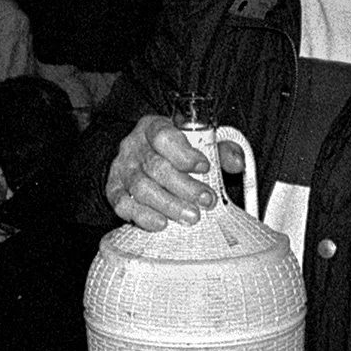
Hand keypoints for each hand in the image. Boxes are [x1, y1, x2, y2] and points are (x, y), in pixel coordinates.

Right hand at [105, 114, 243, 231]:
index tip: (205, 167)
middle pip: (155, 167)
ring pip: (141, 188)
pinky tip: (161, 224)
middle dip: (184, 187)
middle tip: (206, 201)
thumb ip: (220, 149)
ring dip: (168, 205)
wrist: (141, 157)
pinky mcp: (114, 190)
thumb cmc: (174, 149)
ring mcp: (122, 169)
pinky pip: (123, 204)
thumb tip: (237, 162)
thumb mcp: (198, 141)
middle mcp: (134, 146)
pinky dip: (142, 216)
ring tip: (191, 217)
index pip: (164, 136)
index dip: (184, 153)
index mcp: (154, 127)